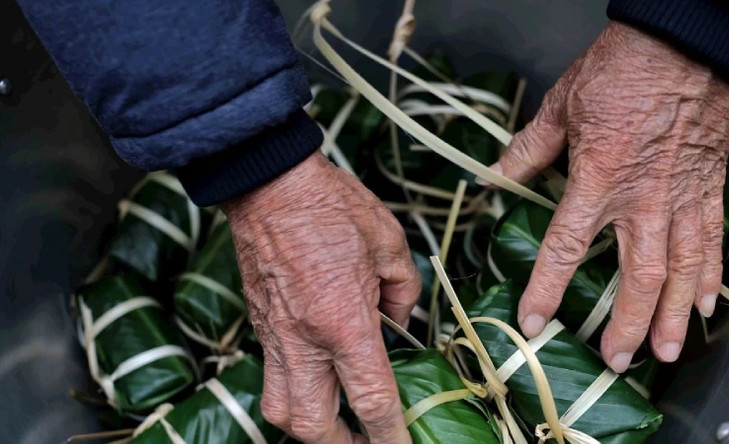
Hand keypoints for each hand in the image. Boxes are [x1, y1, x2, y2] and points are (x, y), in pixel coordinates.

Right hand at [221, 152, 419, 443]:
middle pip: (312, 426)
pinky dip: (294, 391)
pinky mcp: (258, 325)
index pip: (371, 400)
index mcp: (343, 321)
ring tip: (337, 422)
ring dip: (310, 427)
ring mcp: (274, 335)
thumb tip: (403, 320)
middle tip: (370, 440)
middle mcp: (303, 339)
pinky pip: (271, 376)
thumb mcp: (389, 243)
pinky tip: (317, 376)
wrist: (269, 183)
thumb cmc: (332, 206)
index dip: (391, 437)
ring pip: (280, 410)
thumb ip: (405, 292)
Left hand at [494, 21, 728, 371]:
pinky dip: (710, 277)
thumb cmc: (621, 70)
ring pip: (680, 272)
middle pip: (635, 278)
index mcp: (597, 179)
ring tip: (665, 353)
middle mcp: (641, 199)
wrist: (683, 43)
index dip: (547, 291)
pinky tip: (706, 305)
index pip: (565, 249)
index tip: (534, 323)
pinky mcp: (707, 188)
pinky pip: (711, 242)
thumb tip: (494, 175)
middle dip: (624, 326)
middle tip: (613, 359)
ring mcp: (679, 197)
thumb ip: (528, 149)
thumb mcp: (561, 106)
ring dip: (672, 318)